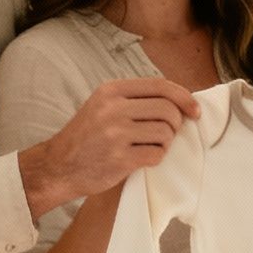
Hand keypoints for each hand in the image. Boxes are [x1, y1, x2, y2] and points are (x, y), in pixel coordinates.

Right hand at [21, 78, 200, 216]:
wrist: (58, 167)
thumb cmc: (86, 137)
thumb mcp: (103, 105)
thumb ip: (134, 98)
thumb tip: (179, 98)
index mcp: (111, 91)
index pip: (160, 86)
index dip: (184, 97)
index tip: (195, 111)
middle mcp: (113, 109)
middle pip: (167, 109)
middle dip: (176, 123)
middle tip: (169, 134)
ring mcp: (116, 134)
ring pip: (165, 133)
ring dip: (166, 142)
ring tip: (153, 146)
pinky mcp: (120, 158)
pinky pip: (156, 154)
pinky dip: (156, 157)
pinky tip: (144, 158)